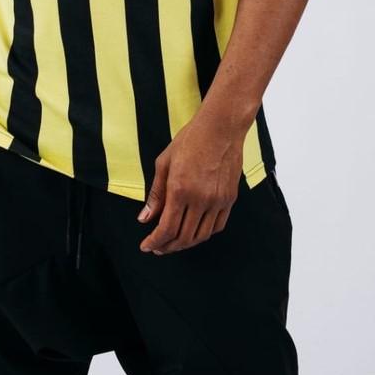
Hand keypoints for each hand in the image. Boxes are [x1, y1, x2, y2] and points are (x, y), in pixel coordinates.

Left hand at [137, 112, 243, 254]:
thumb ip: (155, 194)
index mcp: (180, 189)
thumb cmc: (190, 140)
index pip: (166, 229)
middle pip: (183, 237)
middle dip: (167, 246)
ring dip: (185, 244)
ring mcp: (217, 200)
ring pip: (201, 236)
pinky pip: (217, 226)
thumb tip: (144, 218)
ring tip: (174, 242)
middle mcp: (200, 199)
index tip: (146, 246)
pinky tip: (194, 230)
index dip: (154, 242)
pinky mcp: (229, 198)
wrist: (221, 127)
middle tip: (158, 247)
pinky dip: (204, 234)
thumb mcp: (164, 163)